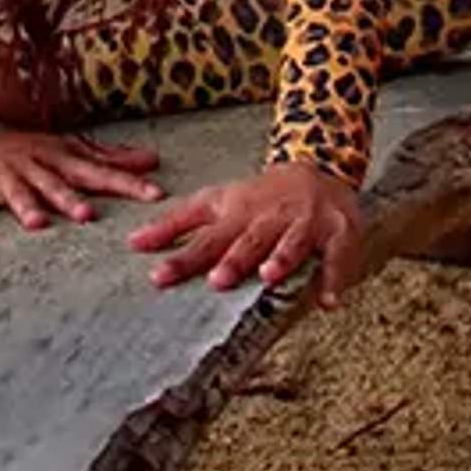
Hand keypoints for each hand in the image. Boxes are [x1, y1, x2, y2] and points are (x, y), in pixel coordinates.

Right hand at [0, 124, 164, 232]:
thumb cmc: (26, 146)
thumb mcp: (67, 148)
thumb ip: (108, 158)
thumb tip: (152, 160)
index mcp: (59, 158)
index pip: (98, 172)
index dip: (126, 183)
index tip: (155, 194)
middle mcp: (34, 166)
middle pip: (56, 184)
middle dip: (71, 200)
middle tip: (89, 216)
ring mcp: (5, 176)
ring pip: (18, 193)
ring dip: (26, 208)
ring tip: (35, 224)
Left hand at [129, 162, 365, 306]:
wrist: (317, 169)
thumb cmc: (258, 196)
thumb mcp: (215, 202)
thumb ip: (176, 224)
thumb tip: (133, 242)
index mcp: (236, 212)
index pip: (205, 238)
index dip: (182, 257)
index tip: (158, 277)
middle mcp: (268, 217)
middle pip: (248, 239)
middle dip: (234, 259)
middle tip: (216, 280)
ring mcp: (304, 223)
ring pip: (292, 242)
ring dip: (281, 259)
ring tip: (269, 277)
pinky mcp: (337, 232)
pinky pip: (338, 256)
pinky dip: (335, 278)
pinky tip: (328, 301)